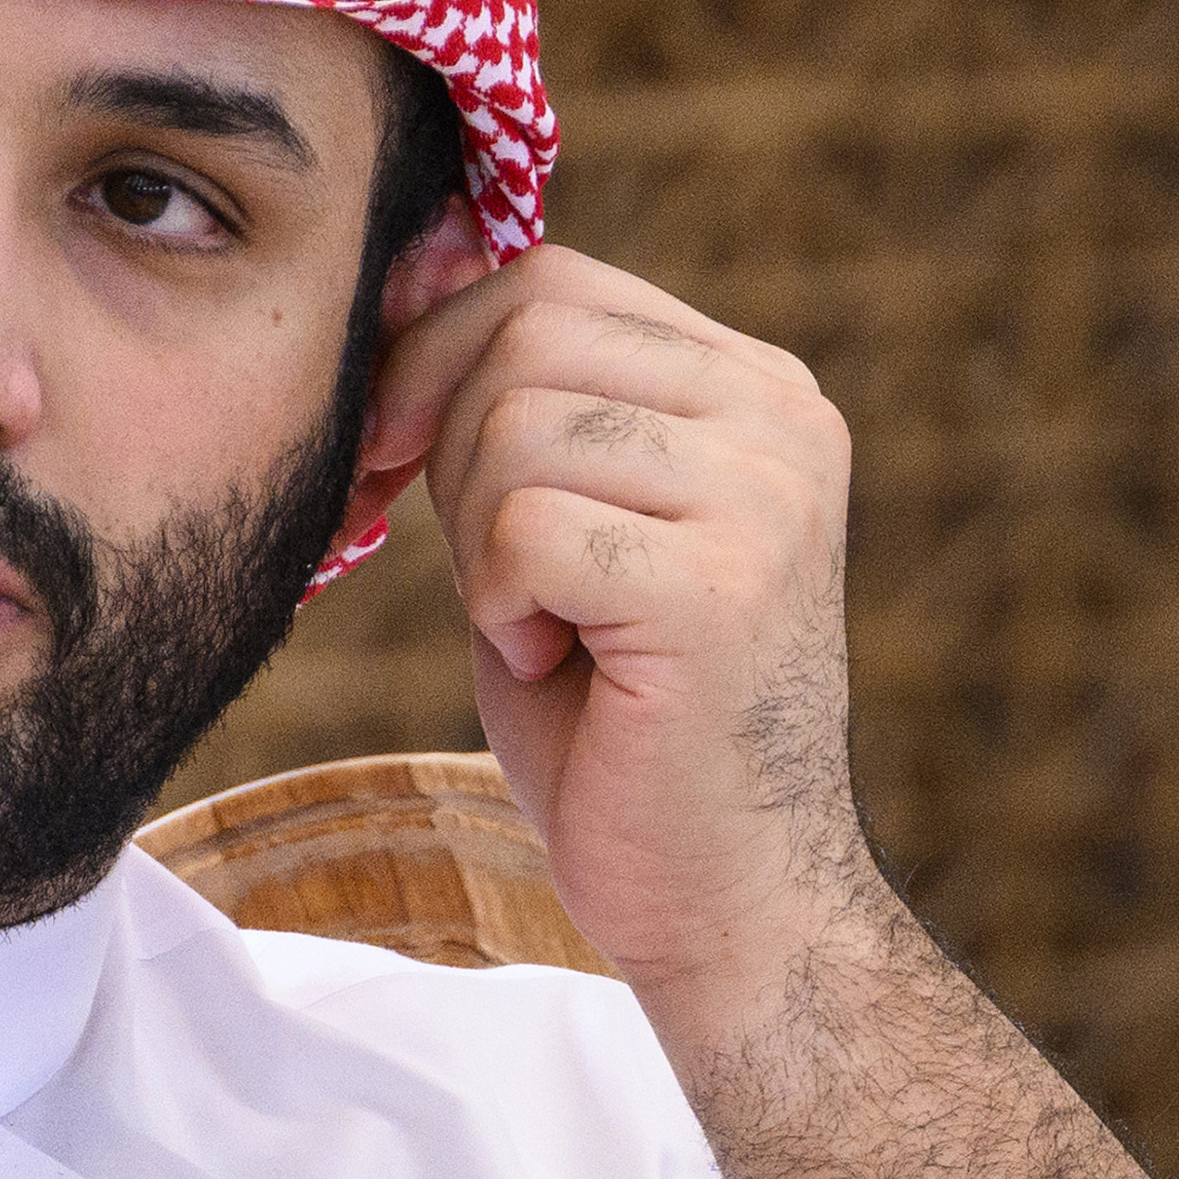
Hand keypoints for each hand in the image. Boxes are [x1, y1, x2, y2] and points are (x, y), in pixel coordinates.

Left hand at [362, 238, 882, 1050]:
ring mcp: (766, 496)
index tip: (395, 460)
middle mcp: (783, 419)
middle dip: (448, 452)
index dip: (435, 359)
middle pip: (524, 332)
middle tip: (490, 576)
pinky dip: (502, 607)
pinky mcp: (720, 586)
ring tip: (550, 627)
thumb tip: (396, 282)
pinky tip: (563, 664)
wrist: (722, 896)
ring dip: (481, 546)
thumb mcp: (561, 529)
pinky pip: (524, 530)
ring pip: (513, 429)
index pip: (552, 284)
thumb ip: (511, 412)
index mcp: (758, 389)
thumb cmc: (619, 725)